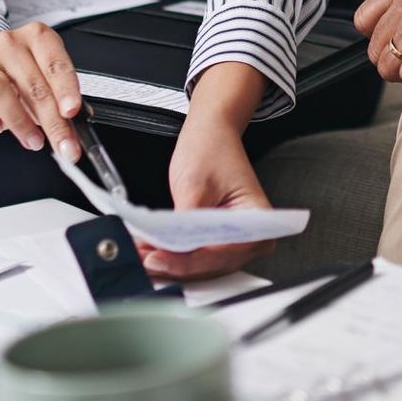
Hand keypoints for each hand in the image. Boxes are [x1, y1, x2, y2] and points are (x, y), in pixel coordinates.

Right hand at [0, 22, 80, 157]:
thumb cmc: (26, 68)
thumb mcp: (50, 73)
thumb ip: (63, 96)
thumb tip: (76, 124)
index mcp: (38, 37)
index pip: (55, 64)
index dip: (66, 89)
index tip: (72, 112)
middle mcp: (9, 43)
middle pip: (32, 85)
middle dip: (51, 121)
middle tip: (64, 146)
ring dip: (19, 122)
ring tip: (34, 141)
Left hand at [140, 115, 276, 281]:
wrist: (211, 134)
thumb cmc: (211, 151)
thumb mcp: (194, 186)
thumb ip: (185, 224)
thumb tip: (168, 251)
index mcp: (258, 220)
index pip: (221, 251)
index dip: (188, 258)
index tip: (158, 257)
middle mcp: (253, 236)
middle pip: (212, 264)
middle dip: (175, 263)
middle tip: (144, 258)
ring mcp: (236, 241)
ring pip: (202, 266)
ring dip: (171, 262)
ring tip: (143, 254)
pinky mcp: (219, 241)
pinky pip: (197, 256)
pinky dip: (174, 256)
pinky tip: (152, 251)